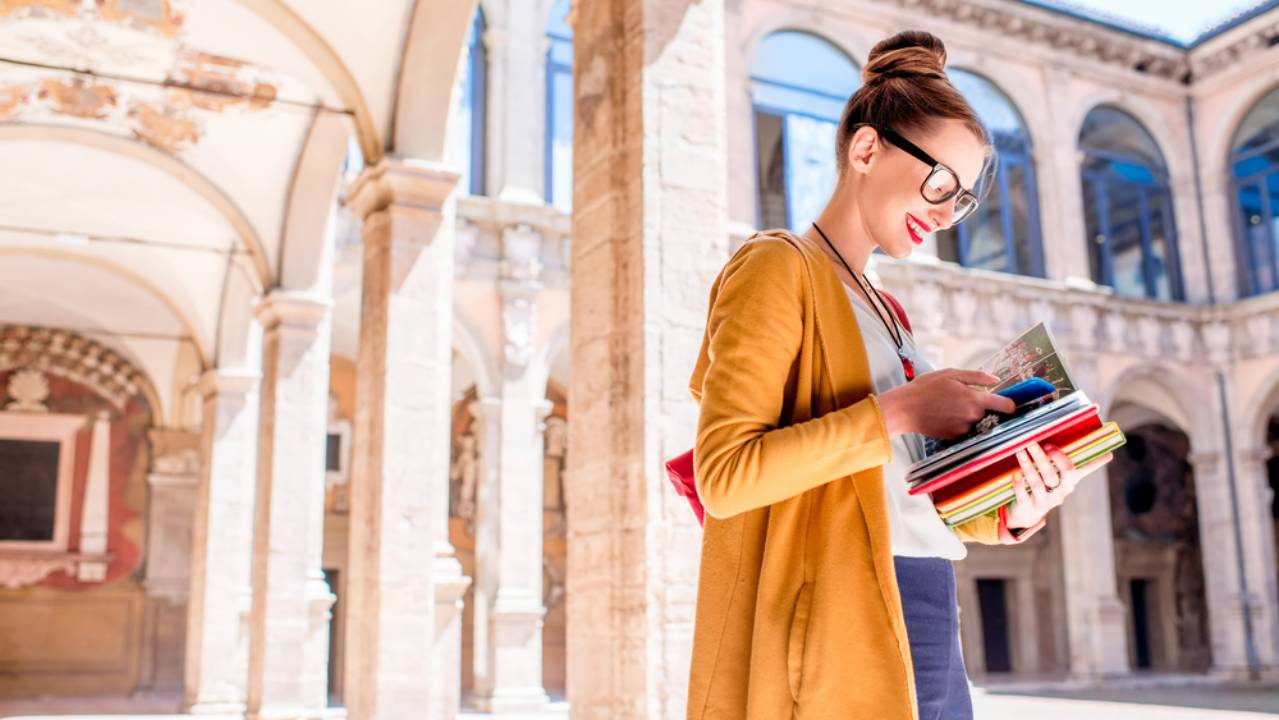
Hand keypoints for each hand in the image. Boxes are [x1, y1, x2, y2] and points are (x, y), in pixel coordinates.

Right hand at [877, 369, 1014, 438]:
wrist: (905, 409)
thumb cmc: (926, 388)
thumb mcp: (951, 374)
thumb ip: (977, 377)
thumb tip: (997, 380)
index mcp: (975, 400)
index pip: (1006, 406)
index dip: (1010, 403)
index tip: (1008, 402)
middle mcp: (972, 417)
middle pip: (988, 413)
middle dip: (980, 406)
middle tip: (962, 397)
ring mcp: (964, 429)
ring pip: (975, 421)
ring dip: (968, 414)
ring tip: (949, 406)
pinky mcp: (954, 437)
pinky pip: (964, 428)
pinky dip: (958, 422)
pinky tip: (944, 414)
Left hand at [1004, 441, 1112, 528]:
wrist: (1028, 514)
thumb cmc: (1047, 489)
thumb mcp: (1062, 478)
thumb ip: (1077, 465)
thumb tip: (1109, 455)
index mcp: (1068, 484)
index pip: (1075, 471)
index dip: (1065, 459)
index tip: (1055, 446)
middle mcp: (1058, 494)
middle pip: (1054, 476)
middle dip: (1044, 459)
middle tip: (1033, 444)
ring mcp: (1044, 502)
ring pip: (1037, 484)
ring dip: (1028, 467)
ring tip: (1021, 452)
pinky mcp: (1028, 508)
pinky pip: (1023, 496)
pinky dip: (1019, 484)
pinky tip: (1015, 474)